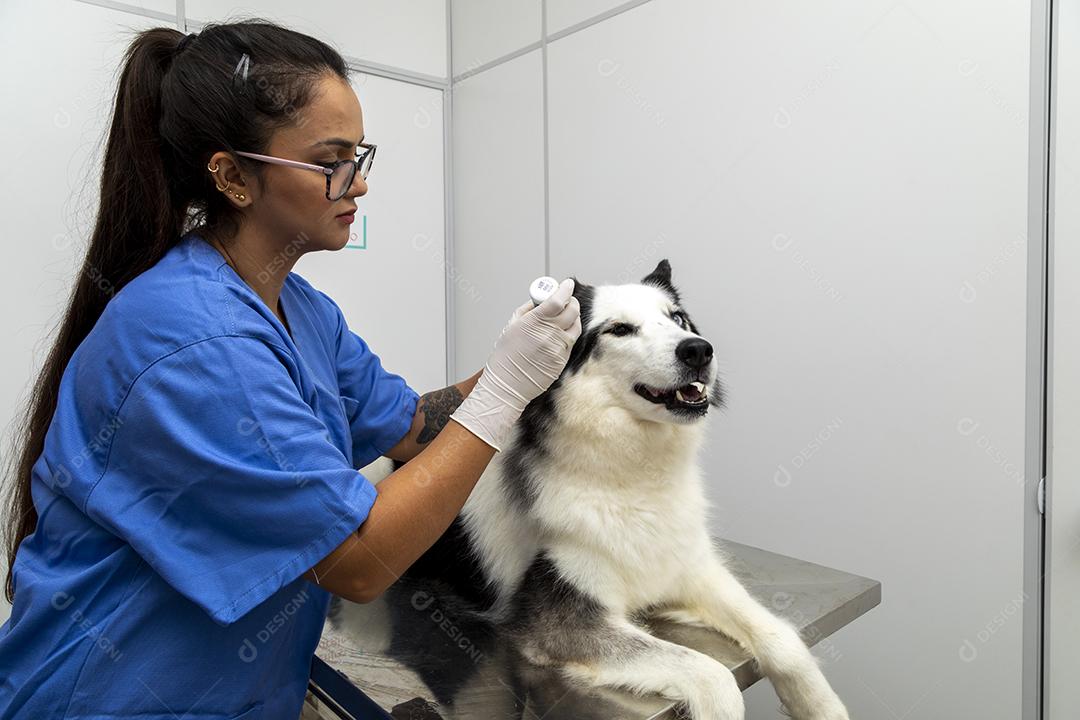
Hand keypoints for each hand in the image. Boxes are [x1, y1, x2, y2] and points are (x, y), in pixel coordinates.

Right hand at [451, 279, 581, 450]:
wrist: (507, 384)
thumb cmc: (505, 356)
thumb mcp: (511, 326)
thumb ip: (528, 310)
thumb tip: (540, 300)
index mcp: (534, 323)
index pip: (558, 300)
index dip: (565, 289)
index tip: (567, 284)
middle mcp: (549, 335)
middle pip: (572, 310)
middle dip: (571, 301)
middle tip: (566, 300)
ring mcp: (558, 348)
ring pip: (575, 326)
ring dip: (572, 318)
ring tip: (563, 317)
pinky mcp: (562, 360)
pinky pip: (571, 342)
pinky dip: (567, 334)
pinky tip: (558, 335)